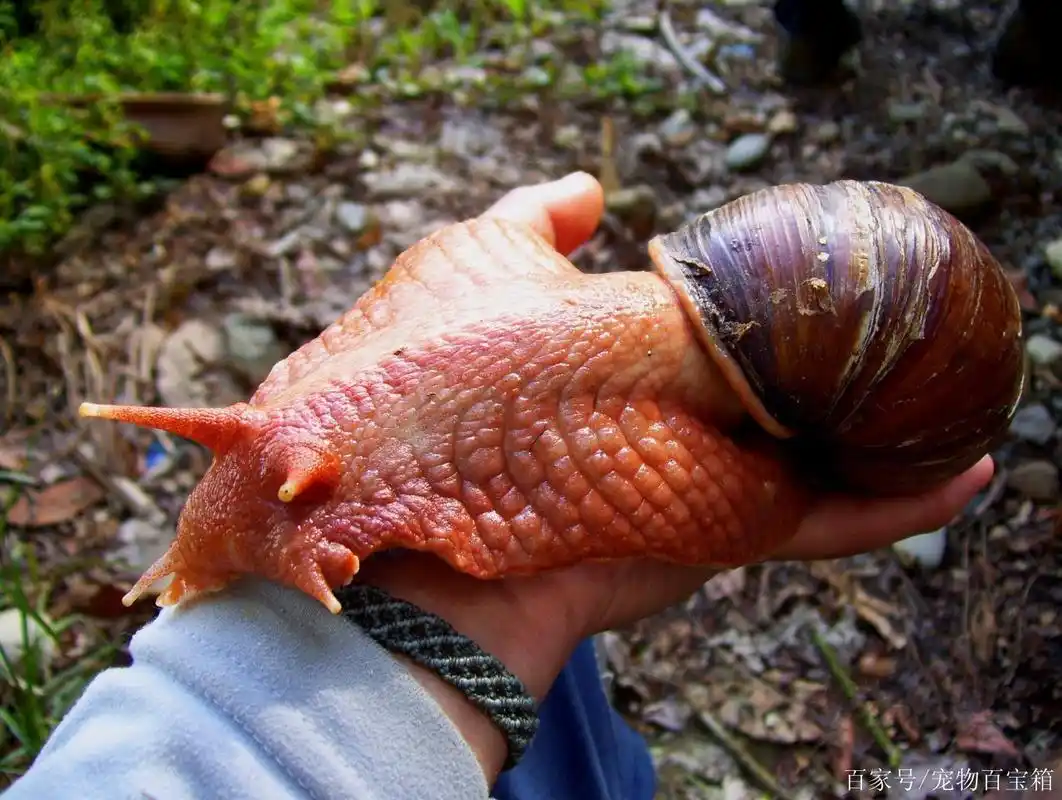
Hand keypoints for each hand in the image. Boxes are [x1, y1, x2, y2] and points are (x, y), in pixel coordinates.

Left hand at [359, 172, 993, 780]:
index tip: (817, 275)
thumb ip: (540, 229)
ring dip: (891, 436)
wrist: (426, 524)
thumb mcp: (485, 267)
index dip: (768, 306)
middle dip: (841, 369)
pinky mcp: (725, 531)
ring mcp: (701, 478)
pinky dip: (896, 504)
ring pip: (819, 456)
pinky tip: (959, 475)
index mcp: (626, 358)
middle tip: (916, 334)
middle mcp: (670, 418)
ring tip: (966, 406)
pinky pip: (826, 520)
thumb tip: (591, 188)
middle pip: (777, 392)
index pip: (717, 329)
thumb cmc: (439, 382)